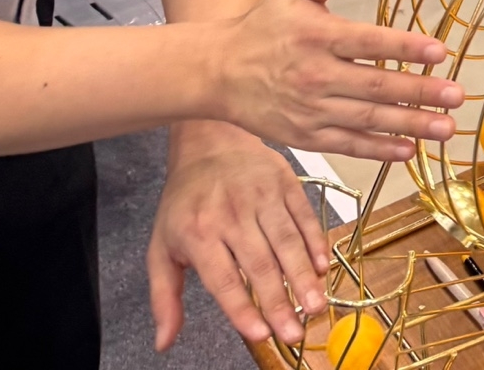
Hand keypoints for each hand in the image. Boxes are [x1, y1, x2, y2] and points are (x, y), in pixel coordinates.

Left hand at [149, 124, 328, 349]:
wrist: (210, 142)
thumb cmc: (185, 201)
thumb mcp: (161, 247)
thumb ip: (164, 296)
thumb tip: (164, 341)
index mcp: (199, 233)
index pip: (223, 279)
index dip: (242, 308)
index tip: (260, 334)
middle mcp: (232, 213)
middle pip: (261, 263)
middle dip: (280, 301)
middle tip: (296, 333)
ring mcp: (262, 195)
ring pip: (287, 241)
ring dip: (303, 276)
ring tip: (315, 306)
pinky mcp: (285, 182)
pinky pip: (304, 216)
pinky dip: (315, 242)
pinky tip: (322, 266)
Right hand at [213, 0, 461, 158]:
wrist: (216, 72)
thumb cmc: (262, 28)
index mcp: (319, 37)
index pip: (370, 43)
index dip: (406, 47)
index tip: (439, 52)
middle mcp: (318, 75)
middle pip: (377, 85)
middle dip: (420, 91)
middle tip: (457, 94)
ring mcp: (312, 110)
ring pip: (369, 119)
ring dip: (410, 125)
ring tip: (445, 127)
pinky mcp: (306, 135)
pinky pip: (349, 145)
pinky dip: (379, 150)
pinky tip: (409, 151)